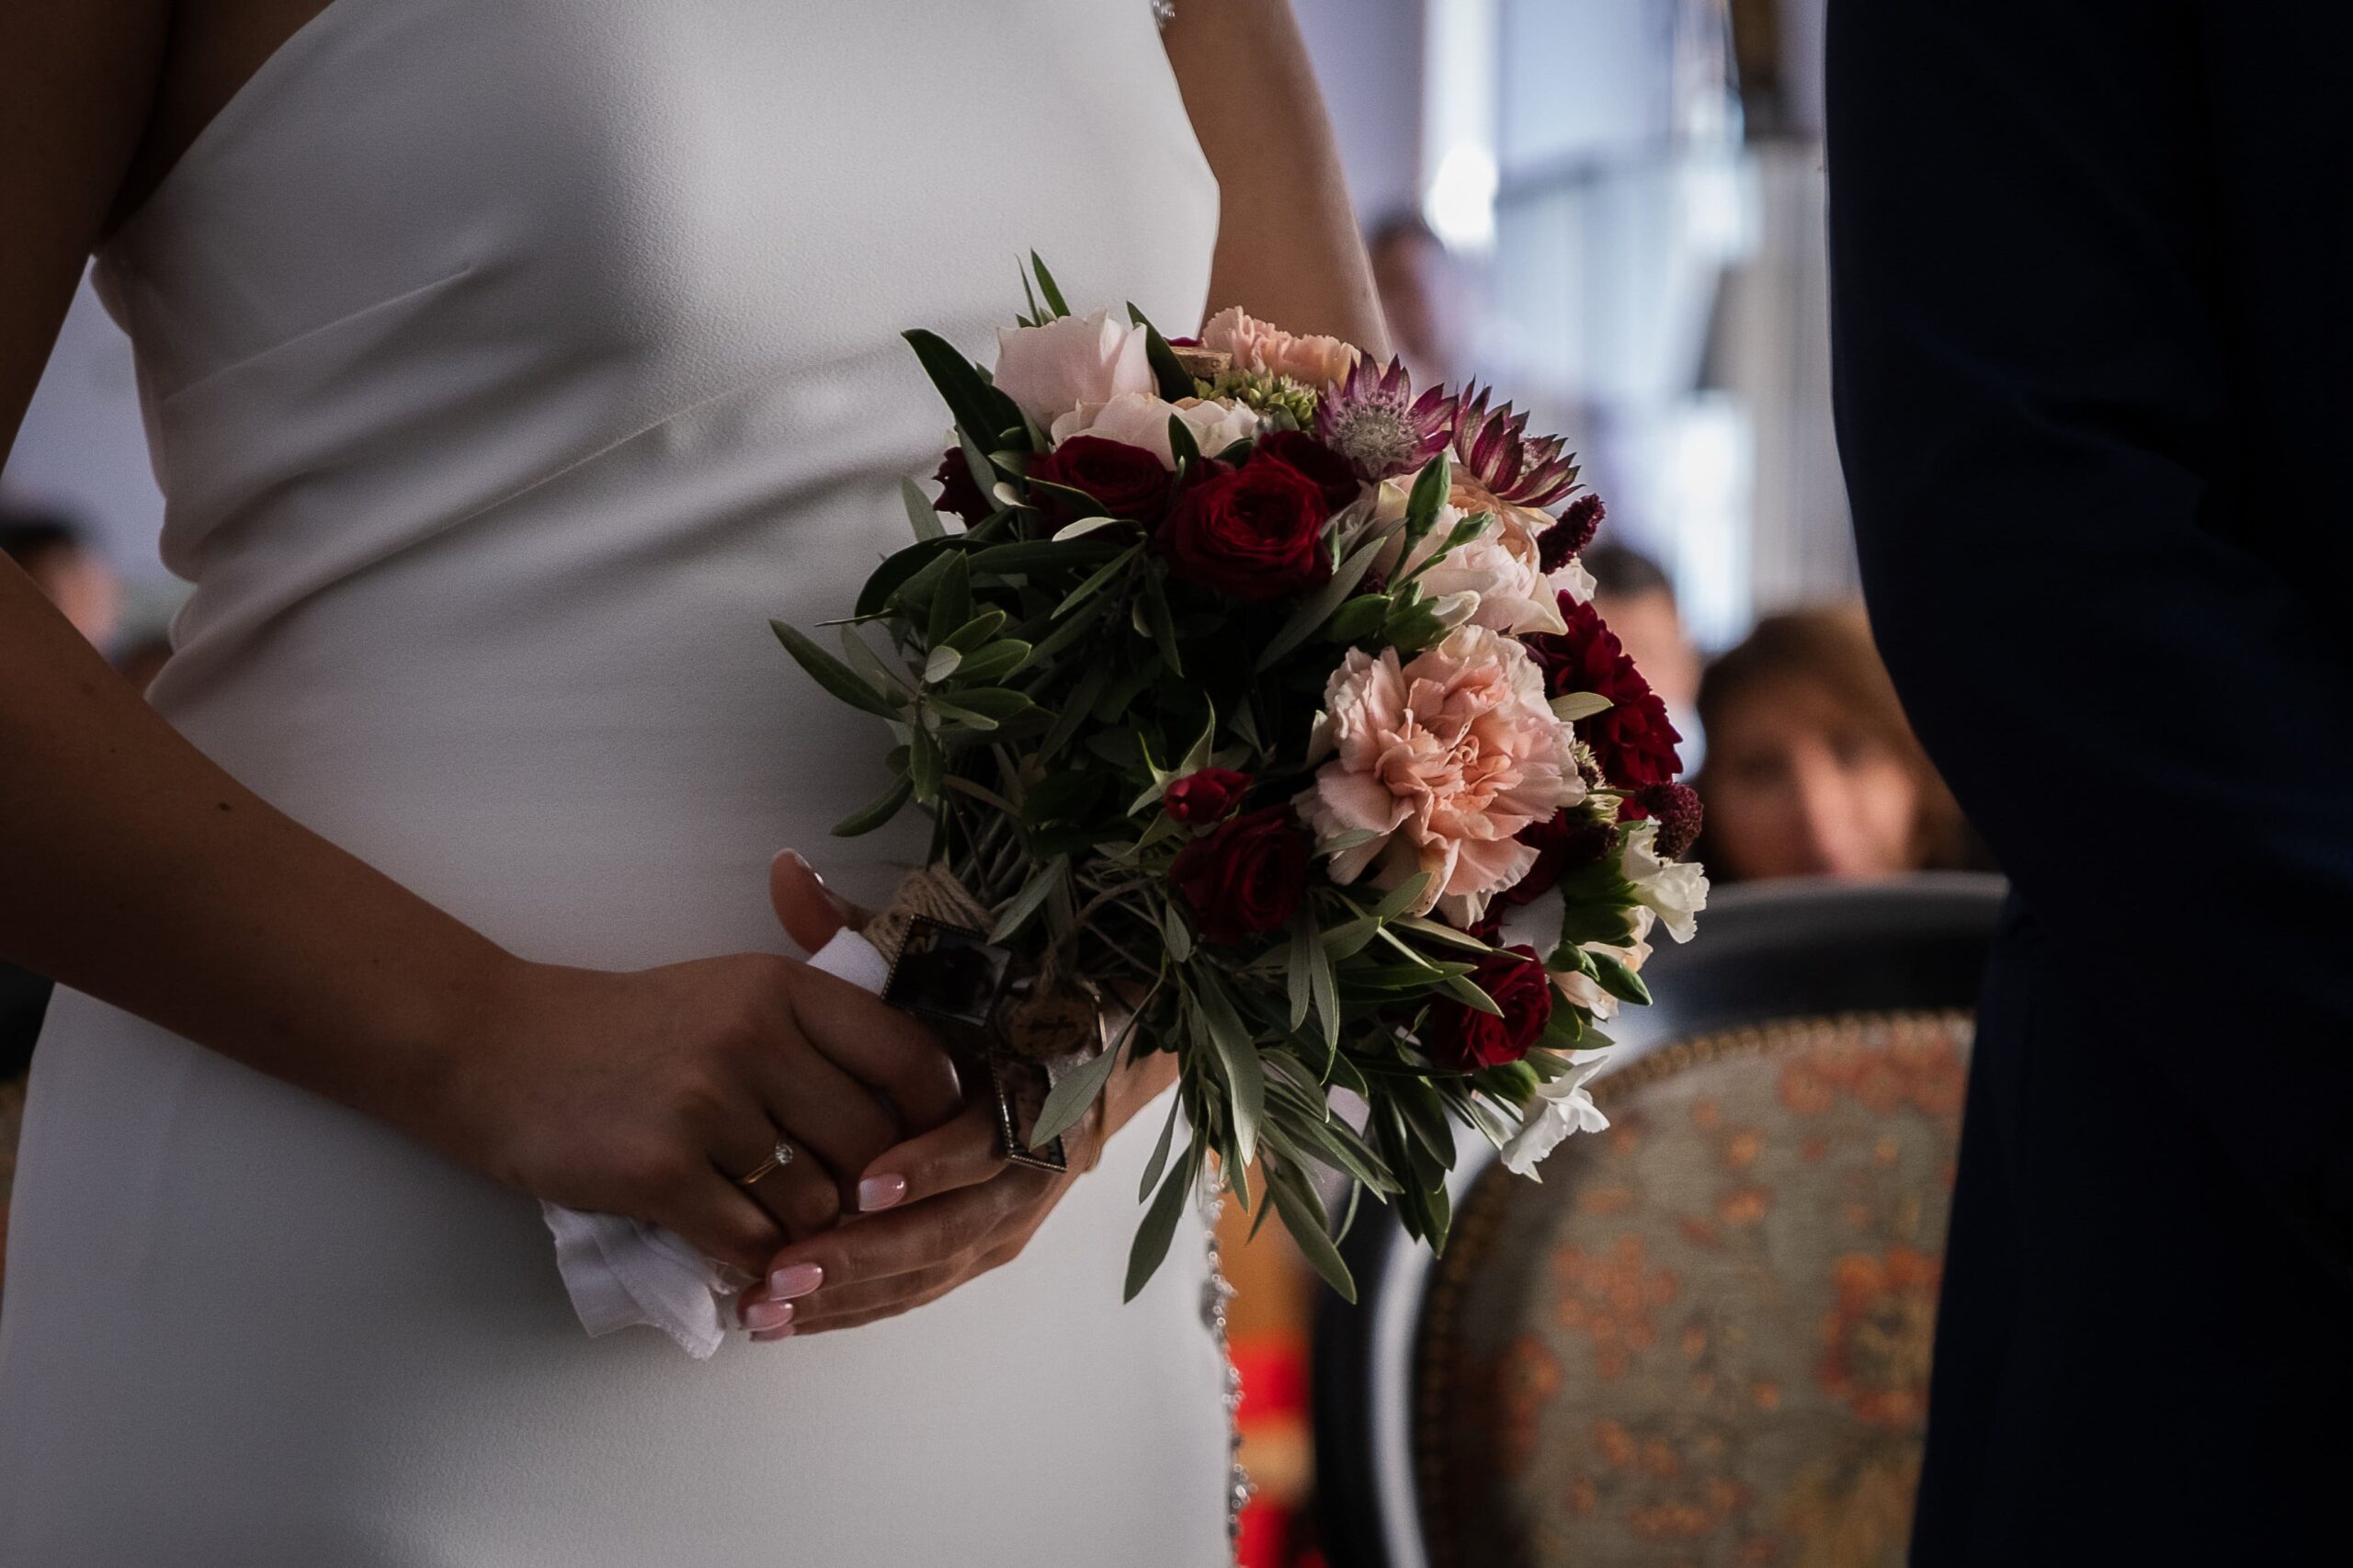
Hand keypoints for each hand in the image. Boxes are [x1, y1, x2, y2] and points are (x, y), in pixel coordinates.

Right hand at [435, 885, 962, 1279]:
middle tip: (845, 1208)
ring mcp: (704, 1105)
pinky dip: (757, 1262)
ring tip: (780, 1226)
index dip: (931, 1120)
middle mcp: (753, 1037)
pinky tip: (743, 1254)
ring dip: (808, 1231)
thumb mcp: (738, 996)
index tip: (919, 1151)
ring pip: (816, 1204)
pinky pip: (752, 1242)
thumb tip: (925, 1110)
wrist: (501, 1051)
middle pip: (873, 1146)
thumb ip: (824, 1035)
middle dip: (868, 1191)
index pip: (909, 1060)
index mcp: (784, 988)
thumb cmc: (636, 1031)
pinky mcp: (659, 1172)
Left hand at [737, 857, 1179, 1338]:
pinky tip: (788, 1318)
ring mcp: (1010, 1218)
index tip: (865, 1181)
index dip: (930, 1163)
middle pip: (953, 1227)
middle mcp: (1031, 1167)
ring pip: (932, 1271)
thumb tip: (787, 873)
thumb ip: (860, 930)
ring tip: (765, 1306)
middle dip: (867, 1255)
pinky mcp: (986, 1251)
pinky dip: (858, 1308)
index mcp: (1030, 1090)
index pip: (986, 1138)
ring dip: (850, 1295)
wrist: (1094, 1051)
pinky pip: (921, 1291)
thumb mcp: (937, 960)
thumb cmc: (997, 999)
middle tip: (783, 1268)